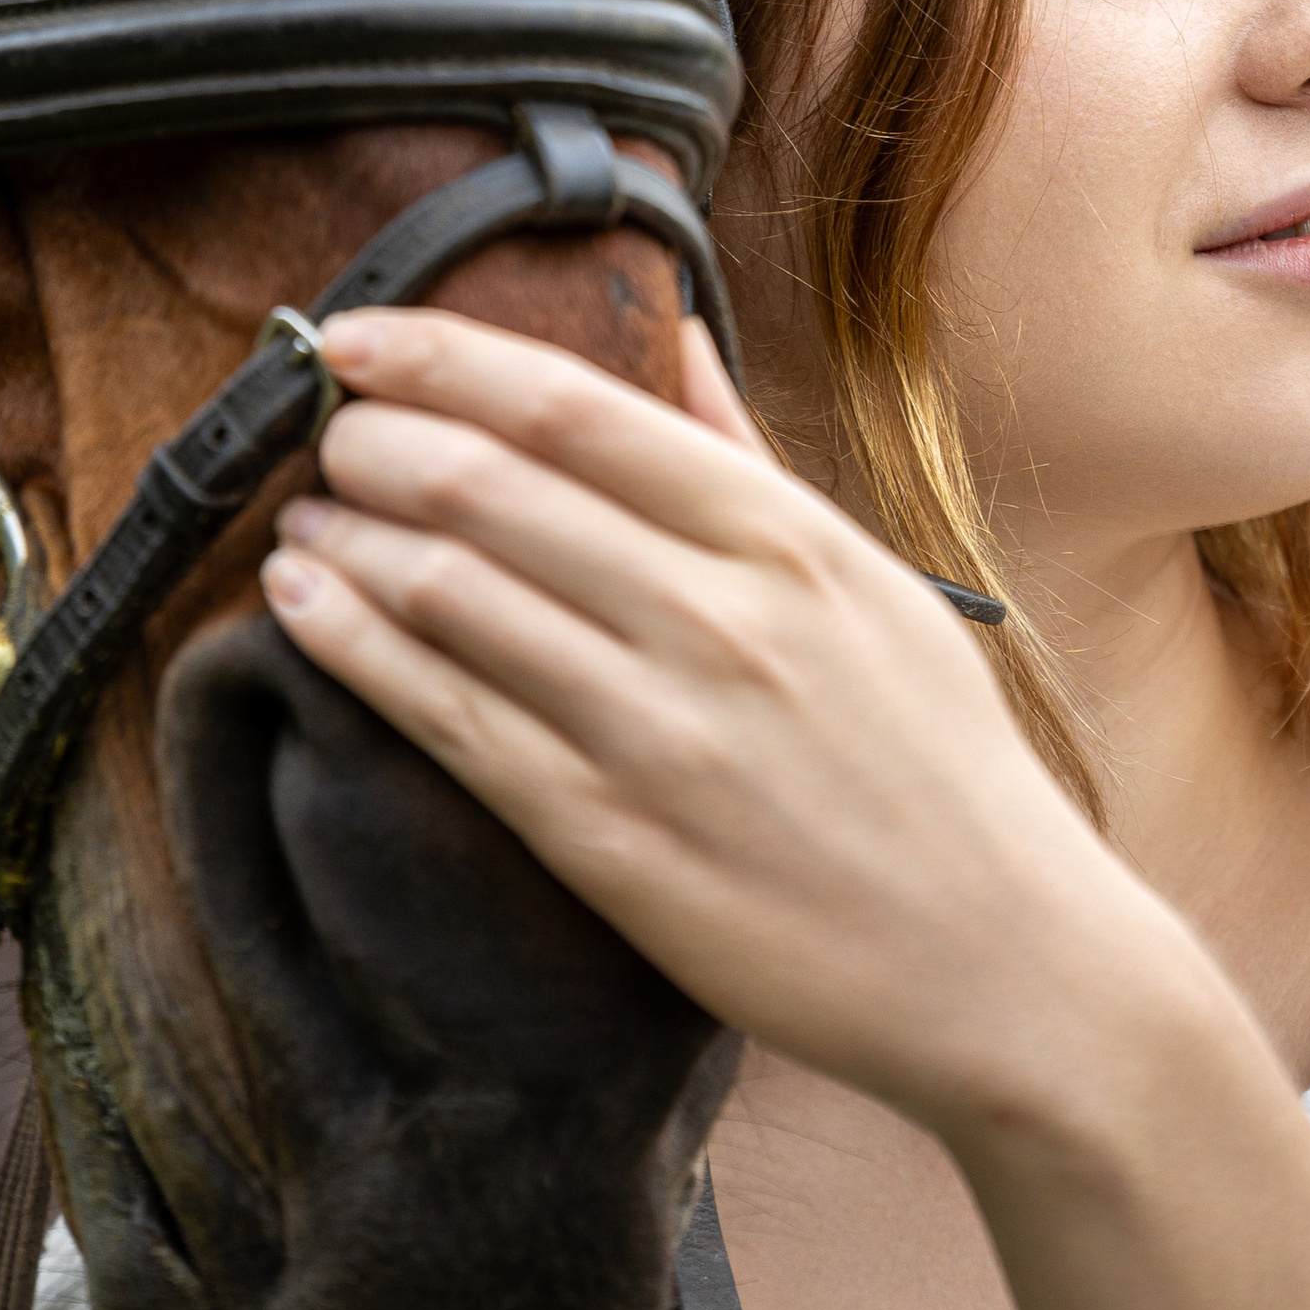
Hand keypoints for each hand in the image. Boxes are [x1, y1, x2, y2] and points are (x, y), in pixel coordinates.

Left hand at [261, 310, 1309, 1309]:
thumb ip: (754, 465)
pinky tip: (303, 611)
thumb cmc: (944, 776)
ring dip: (345, 539)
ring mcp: (661, 731)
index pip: (577, 407)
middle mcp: (719, 618)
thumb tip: (675, 344)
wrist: (1009, 970)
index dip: (442, 359)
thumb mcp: (876, 590)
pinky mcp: (612, 841)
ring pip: (451, 595)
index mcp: (787, 540)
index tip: (355, 339)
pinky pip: (448, 722)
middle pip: (493, 487)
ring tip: (300, 520)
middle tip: (320, 432)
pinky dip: (355, 649)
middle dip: (374, 442)